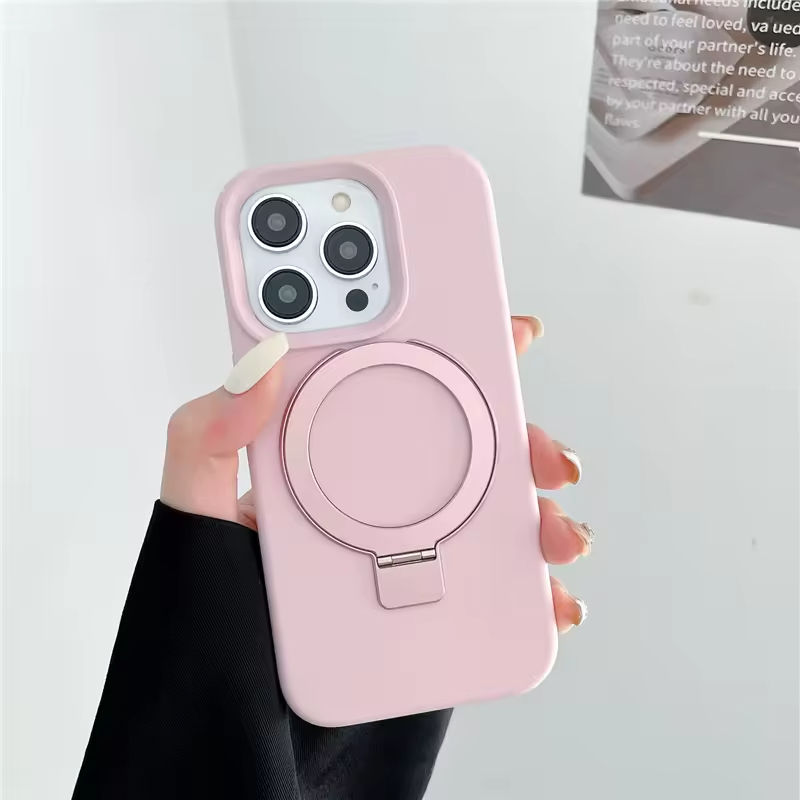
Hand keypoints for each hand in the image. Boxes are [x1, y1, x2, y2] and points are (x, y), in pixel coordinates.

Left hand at [161, 318, 589, 632]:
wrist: (230, 734)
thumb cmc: (207, 624)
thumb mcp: (195, 523)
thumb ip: (206, 440)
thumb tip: (261, 359)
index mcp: (320, 460)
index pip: (390, 384)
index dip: (453, 350)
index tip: (504, 332)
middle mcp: (372, 501)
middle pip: (466, 447)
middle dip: (523, 438)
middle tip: (547, 454)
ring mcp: (405, 556)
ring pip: (494, 515)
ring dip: (544, 516)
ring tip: (559, 536)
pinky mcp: (428, 612)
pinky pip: (495, 589)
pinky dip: (535, 590)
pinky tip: (550, 599)